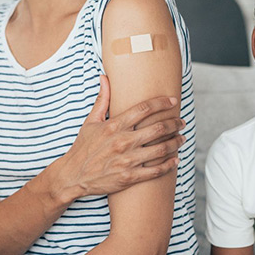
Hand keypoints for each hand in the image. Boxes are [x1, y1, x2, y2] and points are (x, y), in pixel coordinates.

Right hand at [50, 75, 184, 201]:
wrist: (73, 176)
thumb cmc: (83, 148)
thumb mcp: (90, 121)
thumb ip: (102, 99)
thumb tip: (104, 78)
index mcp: (114, 126)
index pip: (144, 109)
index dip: (162, 103)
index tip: (173, 101)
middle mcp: (123, 141)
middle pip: (158, 128)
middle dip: (174, 123)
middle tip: (181, 122)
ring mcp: (127, 160)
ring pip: (161, 149)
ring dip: (175, 143)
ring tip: (182, 139)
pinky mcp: (129, 177)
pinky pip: (155, 170)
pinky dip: (169, 165)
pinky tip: (175, 160)